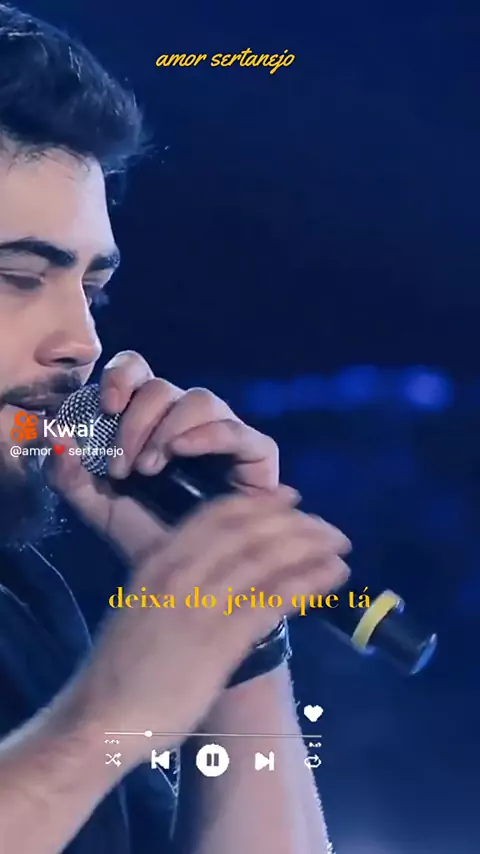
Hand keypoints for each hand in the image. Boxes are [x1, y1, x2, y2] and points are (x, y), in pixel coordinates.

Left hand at [47, 351, 281, 564]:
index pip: (139, 372)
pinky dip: (208, 434)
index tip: (106, 406)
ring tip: (150, 469)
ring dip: (167, 429)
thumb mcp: (98, 508)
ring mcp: (225, 434)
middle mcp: (187, 420)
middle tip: (122, 466)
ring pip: (200, 400)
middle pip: (164, 388)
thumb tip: (55, 434)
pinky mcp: (257, 456)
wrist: (187, 582)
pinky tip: (183, 451)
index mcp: (150, 421)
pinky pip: (238, 430)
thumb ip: (70, 474)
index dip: (122, 376)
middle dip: (135, 422)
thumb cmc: (146, 538)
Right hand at [73, 488, 350, 766]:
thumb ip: (177, 583)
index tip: (290, 498)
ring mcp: (201, 605)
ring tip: (339, 545)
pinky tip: (332, 576)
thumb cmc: (122, 666)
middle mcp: (181, 573)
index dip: (260, 503)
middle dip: (294, 522)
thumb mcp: (142, 604)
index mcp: (159, 560)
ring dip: (309, 547)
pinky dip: (308, 582)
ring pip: (266, 560)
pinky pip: (273, 599)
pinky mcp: (220, 641)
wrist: (102, 716)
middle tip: (326, 525)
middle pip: (249, 531)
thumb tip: (220, 571)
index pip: (217, 515)